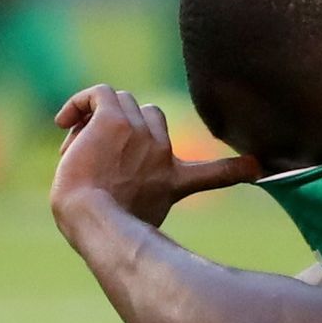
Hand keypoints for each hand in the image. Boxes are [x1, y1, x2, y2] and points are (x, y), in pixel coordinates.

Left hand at [51, 85, 256, 231]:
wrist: (91, 221)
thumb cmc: (101, 229)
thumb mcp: (134, 225)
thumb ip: (140, 203)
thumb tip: (133, 207)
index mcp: (172, 182)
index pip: (217, 173)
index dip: (237, 170)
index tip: (258, 169)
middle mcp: (162, 154)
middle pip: (150, 114)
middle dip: (124, 128)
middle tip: (95, 159)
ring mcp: (139, 134)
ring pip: (122, 101)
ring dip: (96, 121)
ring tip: (75, 151)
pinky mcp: (114, 120)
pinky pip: (99, 93)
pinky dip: (80, 102)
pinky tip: (63, 122)